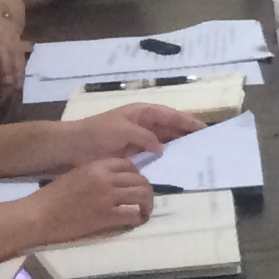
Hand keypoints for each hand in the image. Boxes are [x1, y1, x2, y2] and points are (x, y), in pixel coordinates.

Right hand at [26, 156, 157, 241]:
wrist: (36, 216)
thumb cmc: (51, 197)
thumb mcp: (76, 176)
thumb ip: (96, 175)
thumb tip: (113, 181)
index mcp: (97, 166)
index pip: (129, 165)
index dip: (136, 175)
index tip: (134, 185)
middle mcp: (106, 178)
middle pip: (140, 180)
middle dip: (145, 191)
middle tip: (143, 201)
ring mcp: (108, 197)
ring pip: (142, 195)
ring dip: (147, 204)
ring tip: (144, 211)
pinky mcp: (106, 216)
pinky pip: (133, 214)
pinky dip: (138, 218)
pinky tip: (135, 221)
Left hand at [59, 102, 203, 158]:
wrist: (73, 147)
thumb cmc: (98, 133)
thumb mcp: (124, 131)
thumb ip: (146, 137)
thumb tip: (162, 148)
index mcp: (143, 112)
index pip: (171, 115)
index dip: (188, 121)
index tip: (204, 129)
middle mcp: (144, 124)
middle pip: (171, 127)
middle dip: (186, 134)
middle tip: (205, 145)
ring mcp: (139, 139)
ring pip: (165, 141)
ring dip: (177, 146)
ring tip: (194, 155)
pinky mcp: (133, 153)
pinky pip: (154, 154)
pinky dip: (165, 158)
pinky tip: (174, 166)